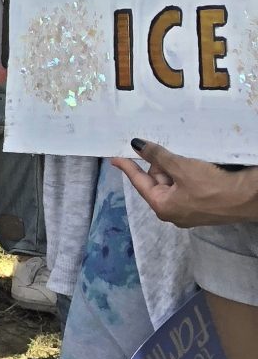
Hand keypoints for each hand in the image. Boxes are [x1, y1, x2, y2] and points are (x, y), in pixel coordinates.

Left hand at [113, 141, 257, 227]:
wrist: (247, 198)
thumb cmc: (211, 185)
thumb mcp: (181, 167)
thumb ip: (157, 156)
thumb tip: (137, 145)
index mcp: (162, 206)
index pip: (139, 182)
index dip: (127, 167)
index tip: (114, 158)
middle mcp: (172, 212)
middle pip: (156, 181)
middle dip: (159, 164)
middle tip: (167, 150)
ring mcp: (188, 211)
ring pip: (172, 182)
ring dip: (174, 168)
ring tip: (184, 157)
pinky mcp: (202, 206)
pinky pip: (185, 186)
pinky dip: (184, 174)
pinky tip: (192, 164)